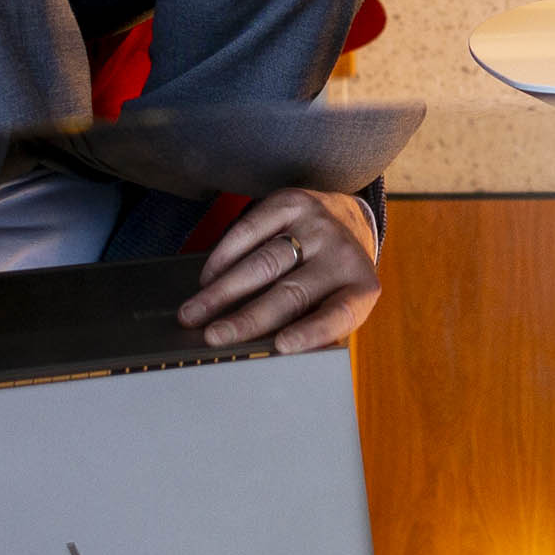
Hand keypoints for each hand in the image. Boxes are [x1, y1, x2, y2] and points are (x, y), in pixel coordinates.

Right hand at [177, 187, 382, 353]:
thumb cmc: (334, 279)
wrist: (350, 221)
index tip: (282, 346)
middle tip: (213, 336)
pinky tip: (207, 277)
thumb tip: (264, 352)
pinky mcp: (294, 202)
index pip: (338, 314)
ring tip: (194, 312)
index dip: (311, 331)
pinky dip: (224, 255)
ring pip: (265, 261)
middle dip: (247, 318)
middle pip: (291, 292)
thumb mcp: (336, 304)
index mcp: (361, 289)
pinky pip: (251, 229)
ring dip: (224, 289)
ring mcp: (319, 226)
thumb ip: (311, 327)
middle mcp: (343, 255)